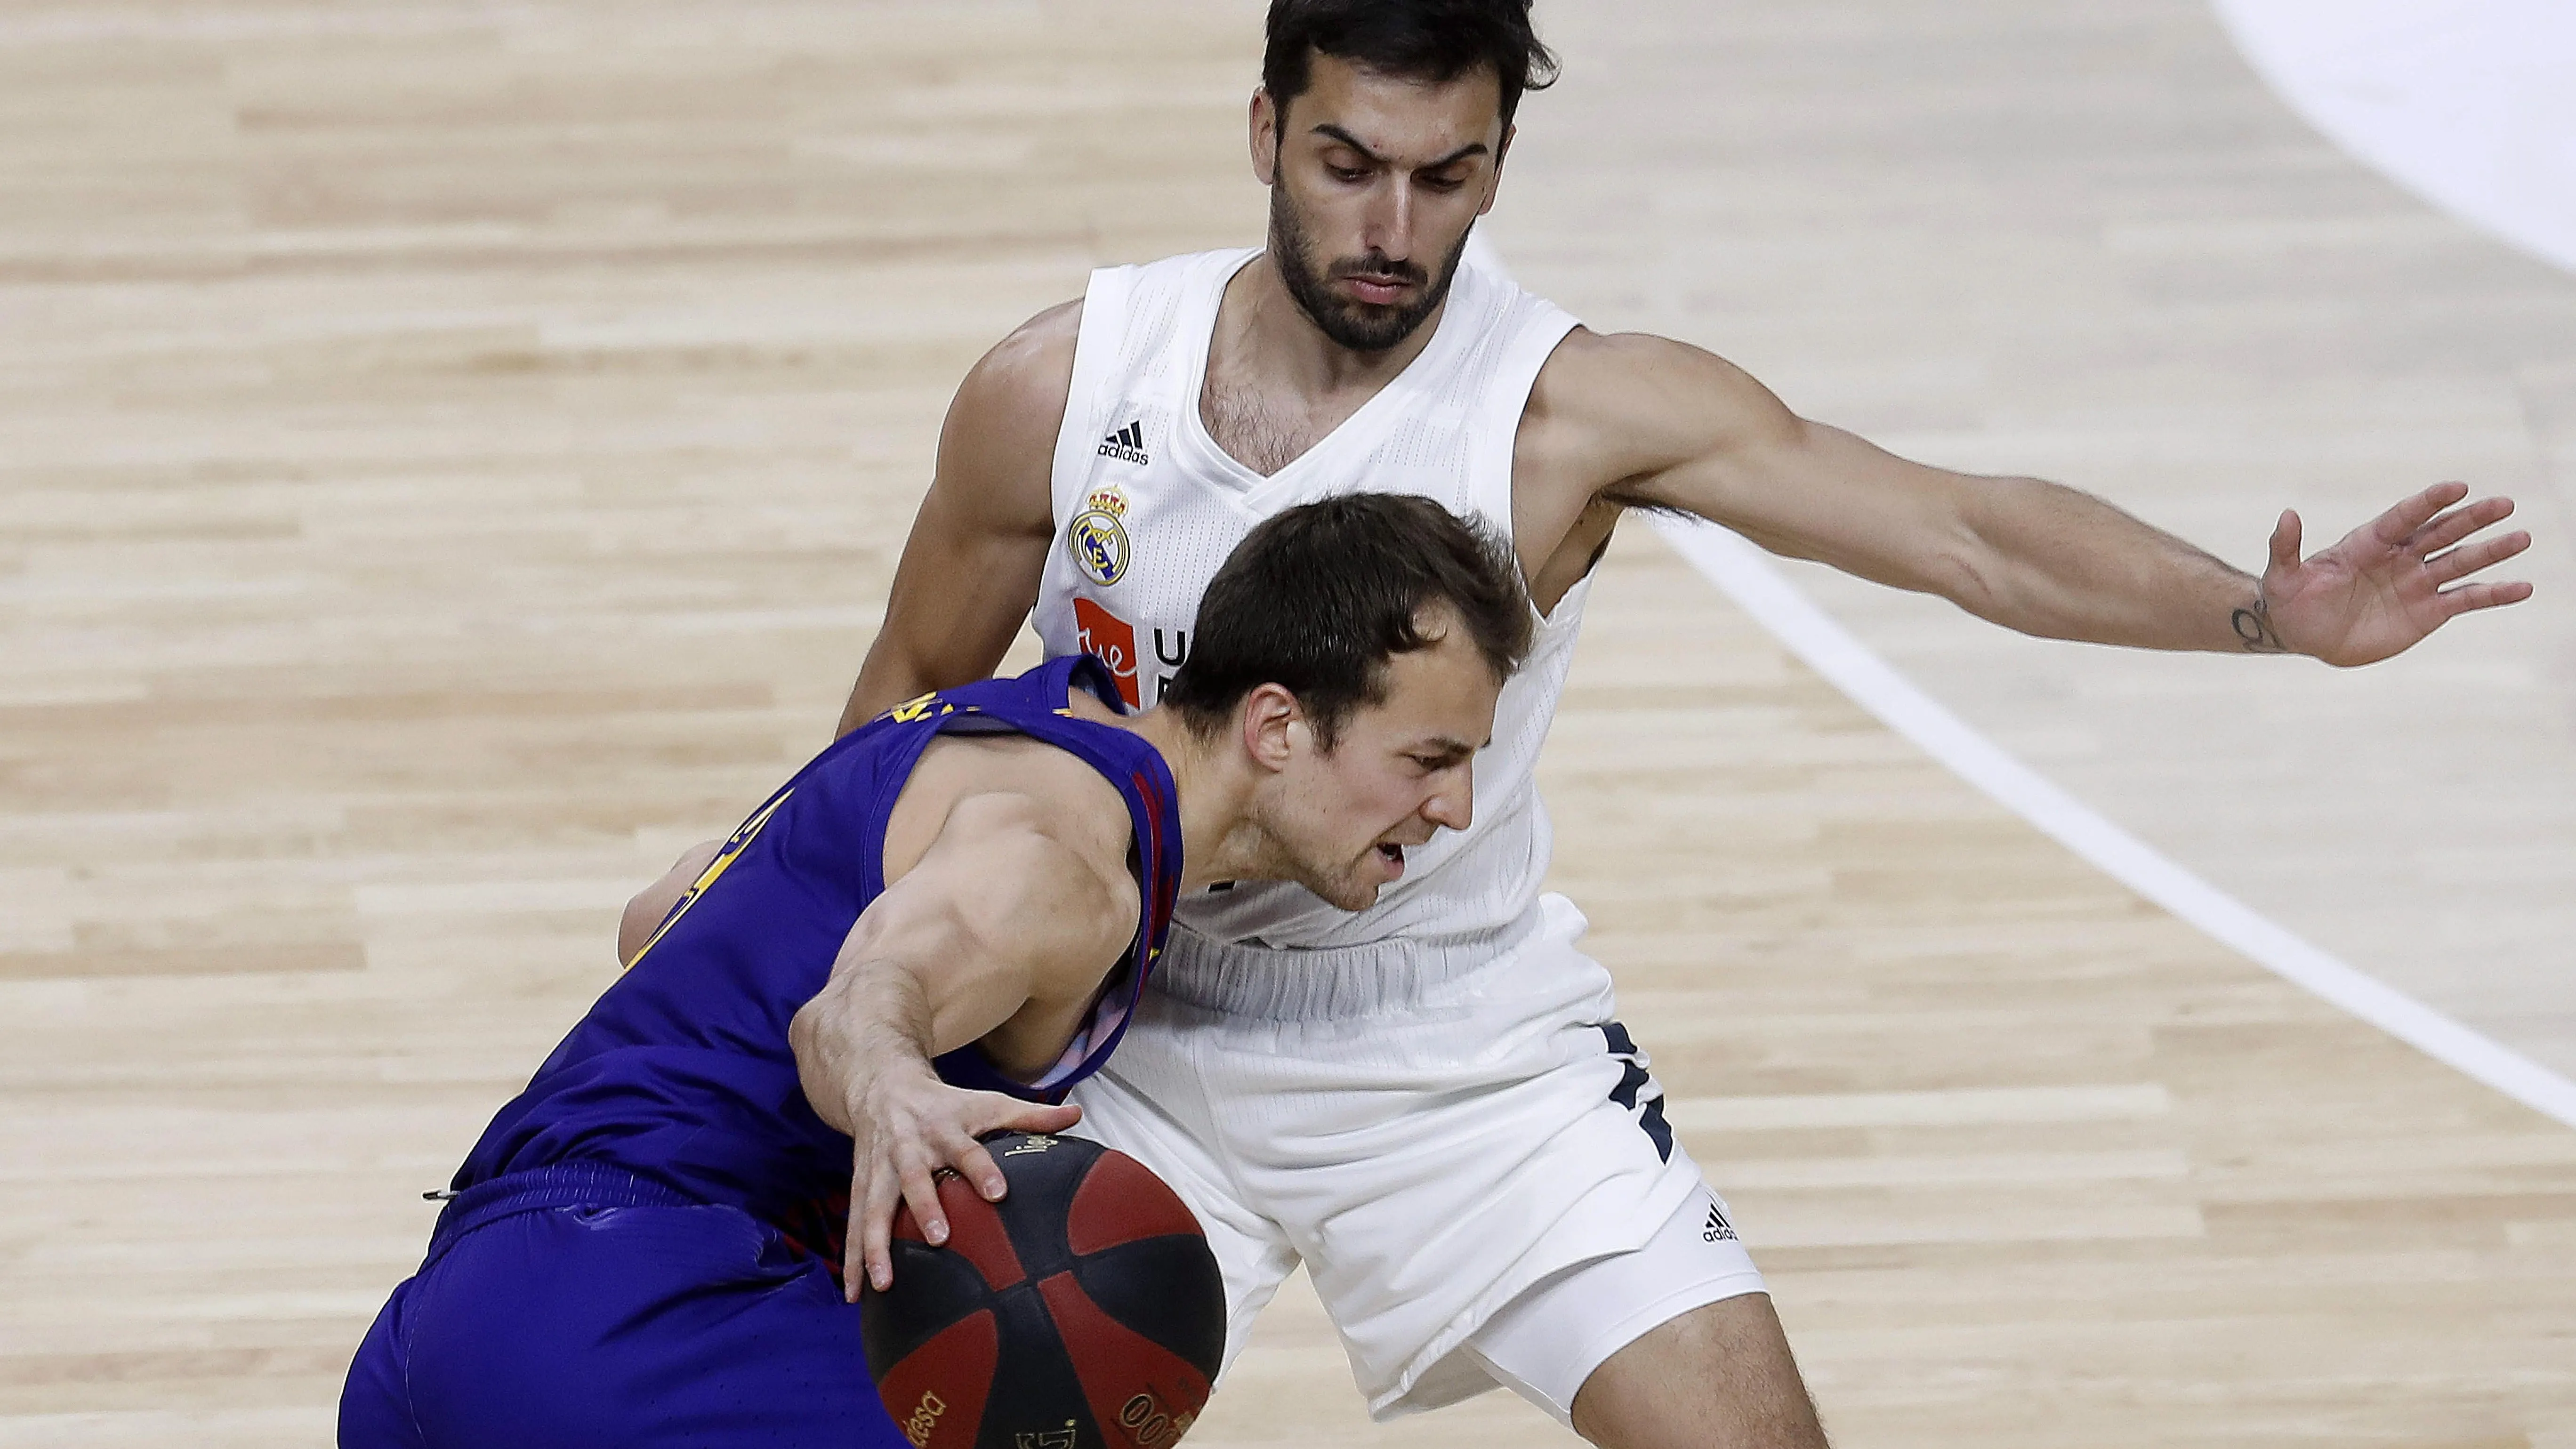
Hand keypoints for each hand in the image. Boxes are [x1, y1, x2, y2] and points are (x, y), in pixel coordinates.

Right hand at [842, 1065, 1081, 1298]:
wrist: (881, 1085)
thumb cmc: (945, 1103)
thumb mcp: (986, 1102)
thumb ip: (1031, 1115)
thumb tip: (1077, 1116)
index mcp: (944, 1128)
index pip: (967, 1150)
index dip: (982, 1169)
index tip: (999, 1193)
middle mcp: (908, 1148)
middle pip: (913, 1178)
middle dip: (924, 1207)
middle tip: (940, 1238)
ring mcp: (879, 1169)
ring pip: (872, 1207)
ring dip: (875, 1245)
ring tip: (884, 1283)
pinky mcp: (860, 1185)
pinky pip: (853, 1225)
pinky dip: (852, 1259)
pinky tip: (854, 1295)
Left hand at [2257, 482, 2532, 665]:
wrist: (2304, 634)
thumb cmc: (2292, 600)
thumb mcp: (2282, 576)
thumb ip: (2286, 547)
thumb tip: (2287, 514)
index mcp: (2368, 542)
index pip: (2404, 517)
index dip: (2429, 502)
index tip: (2457, 487)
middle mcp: (2400, 557)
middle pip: (2442, 532)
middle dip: (2472, 519)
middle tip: (2505, 503)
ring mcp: (2417, 582)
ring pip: (2460, 561)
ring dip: (2491, 551)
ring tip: (2522, 537)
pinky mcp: (2428, 611)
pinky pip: (2466, 599)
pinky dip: (2494, 594)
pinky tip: (2523, 587)